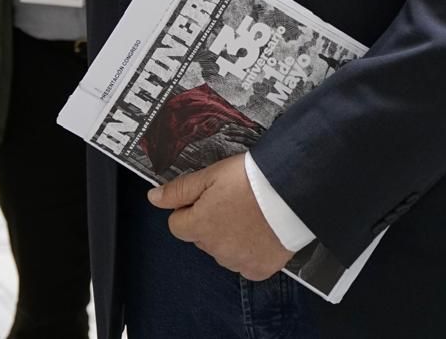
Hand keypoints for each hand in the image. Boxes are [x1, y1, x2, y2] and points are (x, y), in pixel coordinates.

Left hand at [147, 154, 293, 280]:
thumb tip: (154, 198)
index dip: (188, 209)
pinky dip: (250, 252)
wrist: (291, 193)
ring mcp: (238, 262)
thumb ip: (179, 190)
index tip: (205, 198)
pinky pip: (245, 264)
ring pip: (222, 252)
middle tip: (231, 202)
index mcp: (199, 227)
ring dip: (229, 238)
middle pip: (201, 238)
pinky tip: (259, 232)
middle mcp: (216, 250)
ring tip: (248, 215)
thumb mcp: (209, 176)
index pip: (177, 225)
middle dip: (209, 222)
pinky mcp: (260, 269)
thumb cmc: (251, 181)